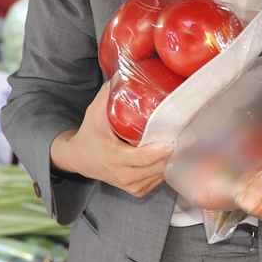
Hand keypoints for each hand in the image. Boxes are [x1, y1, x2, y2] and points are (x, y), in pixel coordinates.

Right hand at [50, 80, 172, 197]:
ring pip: (160, 175)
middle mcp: (123, 175)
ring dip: (170, 160)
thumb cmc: (90, 133)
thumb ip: (109, 91)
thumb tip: (125, 71)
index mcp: (114, 157)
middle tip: (182, 133)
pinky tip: (167, 153)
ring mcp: (131, 186)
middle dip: (171, 151)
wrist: (79, 158)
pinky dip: (164, 167)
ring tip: (178, 140)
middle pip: (157, 167)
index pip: (143, 158)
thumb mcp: (95, 111)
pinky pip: (157, 180)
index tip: (173, 138)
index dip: (161, 149)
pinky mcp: (136, 190)